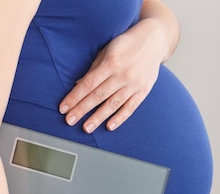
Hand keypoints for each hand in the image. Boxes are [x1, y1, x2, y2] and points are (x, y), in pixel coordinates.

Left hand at [59, 18, 168, 132]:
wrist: (155, 40)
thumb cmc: (127, 44)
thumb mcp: (107, 50)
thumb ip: (94, 69)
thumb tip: (78, 85)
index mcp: (111, 62)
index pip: (88, 84)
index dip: (74, 97)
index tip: (64, 108)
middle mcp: (122, 74)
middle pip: (98, 96)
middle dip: (82, 109)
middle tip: (70, 121)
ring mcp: (134, 84)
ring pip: (113, 104)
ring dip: (98, 117)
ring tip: (87, 128)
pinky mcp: (143, 90)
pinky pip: (130, 107)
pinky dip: (120, 118)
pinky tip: (109, 126)